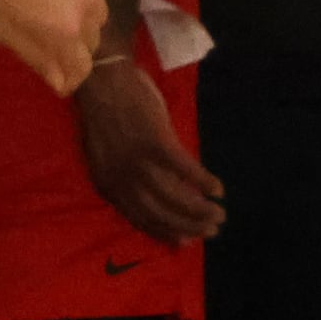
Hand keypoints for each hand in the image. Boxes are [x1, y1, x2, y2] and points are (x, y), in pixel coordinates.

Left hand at [0, 0, 100, 96]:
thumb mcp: (2, 28)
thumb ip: (36, 56)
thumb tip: (61, 82)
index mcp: (65, 32)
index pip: (82, 67)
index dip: (71, 76)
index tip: (59, 76)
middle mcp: (88, 7)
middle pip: (92, 38)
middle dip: (73, 44)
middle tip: (48, 33)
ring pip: (96, 7)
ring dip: (80, 13)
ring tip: (53, 1)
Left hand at [74, 61, 227, 243]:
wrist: (102, 78)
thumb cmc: (106, 112)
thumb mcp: (107, 153)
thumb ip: (125, 175)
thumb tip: (155, 193)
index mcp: (107, 184)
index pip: (139, 218)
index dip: (165, 232)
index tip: (185, 241)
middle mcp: (121, 178)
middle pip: (159, 212)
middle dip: (188, 225)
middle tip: (211, 230)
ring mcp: (138, 161)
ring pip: (173, 196)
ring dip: (199, 209)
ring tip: (219, 214)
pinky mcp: (155, 141)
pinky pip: (184, 168)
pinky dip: (202, 180)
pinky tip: (217, 189)